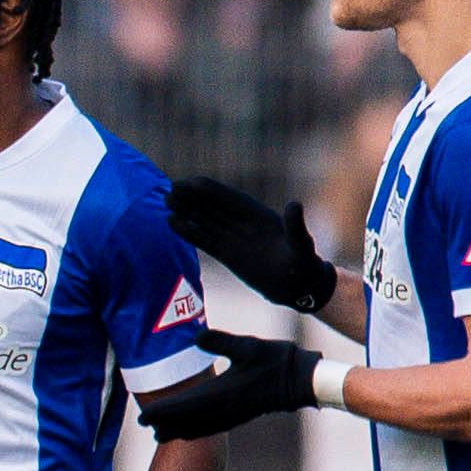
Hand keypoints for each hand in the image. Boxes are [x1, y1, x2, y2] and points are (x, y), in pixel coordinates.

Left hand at [137, 326, 318, 438]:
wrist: (302, 381)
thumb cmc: (275, 361)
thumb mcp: (246, 346)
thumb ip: (219, 342)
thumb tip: (196, 335)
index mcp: (219, 393)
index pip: (183, 405)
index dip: (161, 411)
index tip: (143, 415)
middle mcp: (222, 409)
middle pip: (186, 422)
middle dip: (164, 424)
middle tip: (144, 424)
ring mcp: (232, 416)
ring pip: (198, 429)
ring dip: (178, 431)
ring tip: (160, 434)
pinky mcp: (240, 417)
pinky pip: (212, 429)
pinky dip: (196, 432)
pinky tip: (191, 432)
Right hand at [167, 175, 335, 317]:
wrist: (298, 288)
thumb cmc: (304, 267)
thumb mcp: (302, 246)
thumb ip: (296, 227)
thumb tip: (294, 204)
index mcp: (260, 217)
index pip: (232, 200)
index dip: (212, 191)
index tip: (192, 182)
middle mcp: (244, 225)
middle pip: (215, 207)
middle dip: (194, 197)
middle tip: (170, 188)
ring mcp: (235, 239)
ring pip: (206, 221)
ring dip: (187, 211)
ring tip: (167, 201)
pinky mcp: (227, 255)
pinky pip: (204, 241)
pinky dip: (189, 232)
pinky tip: (173, 223)